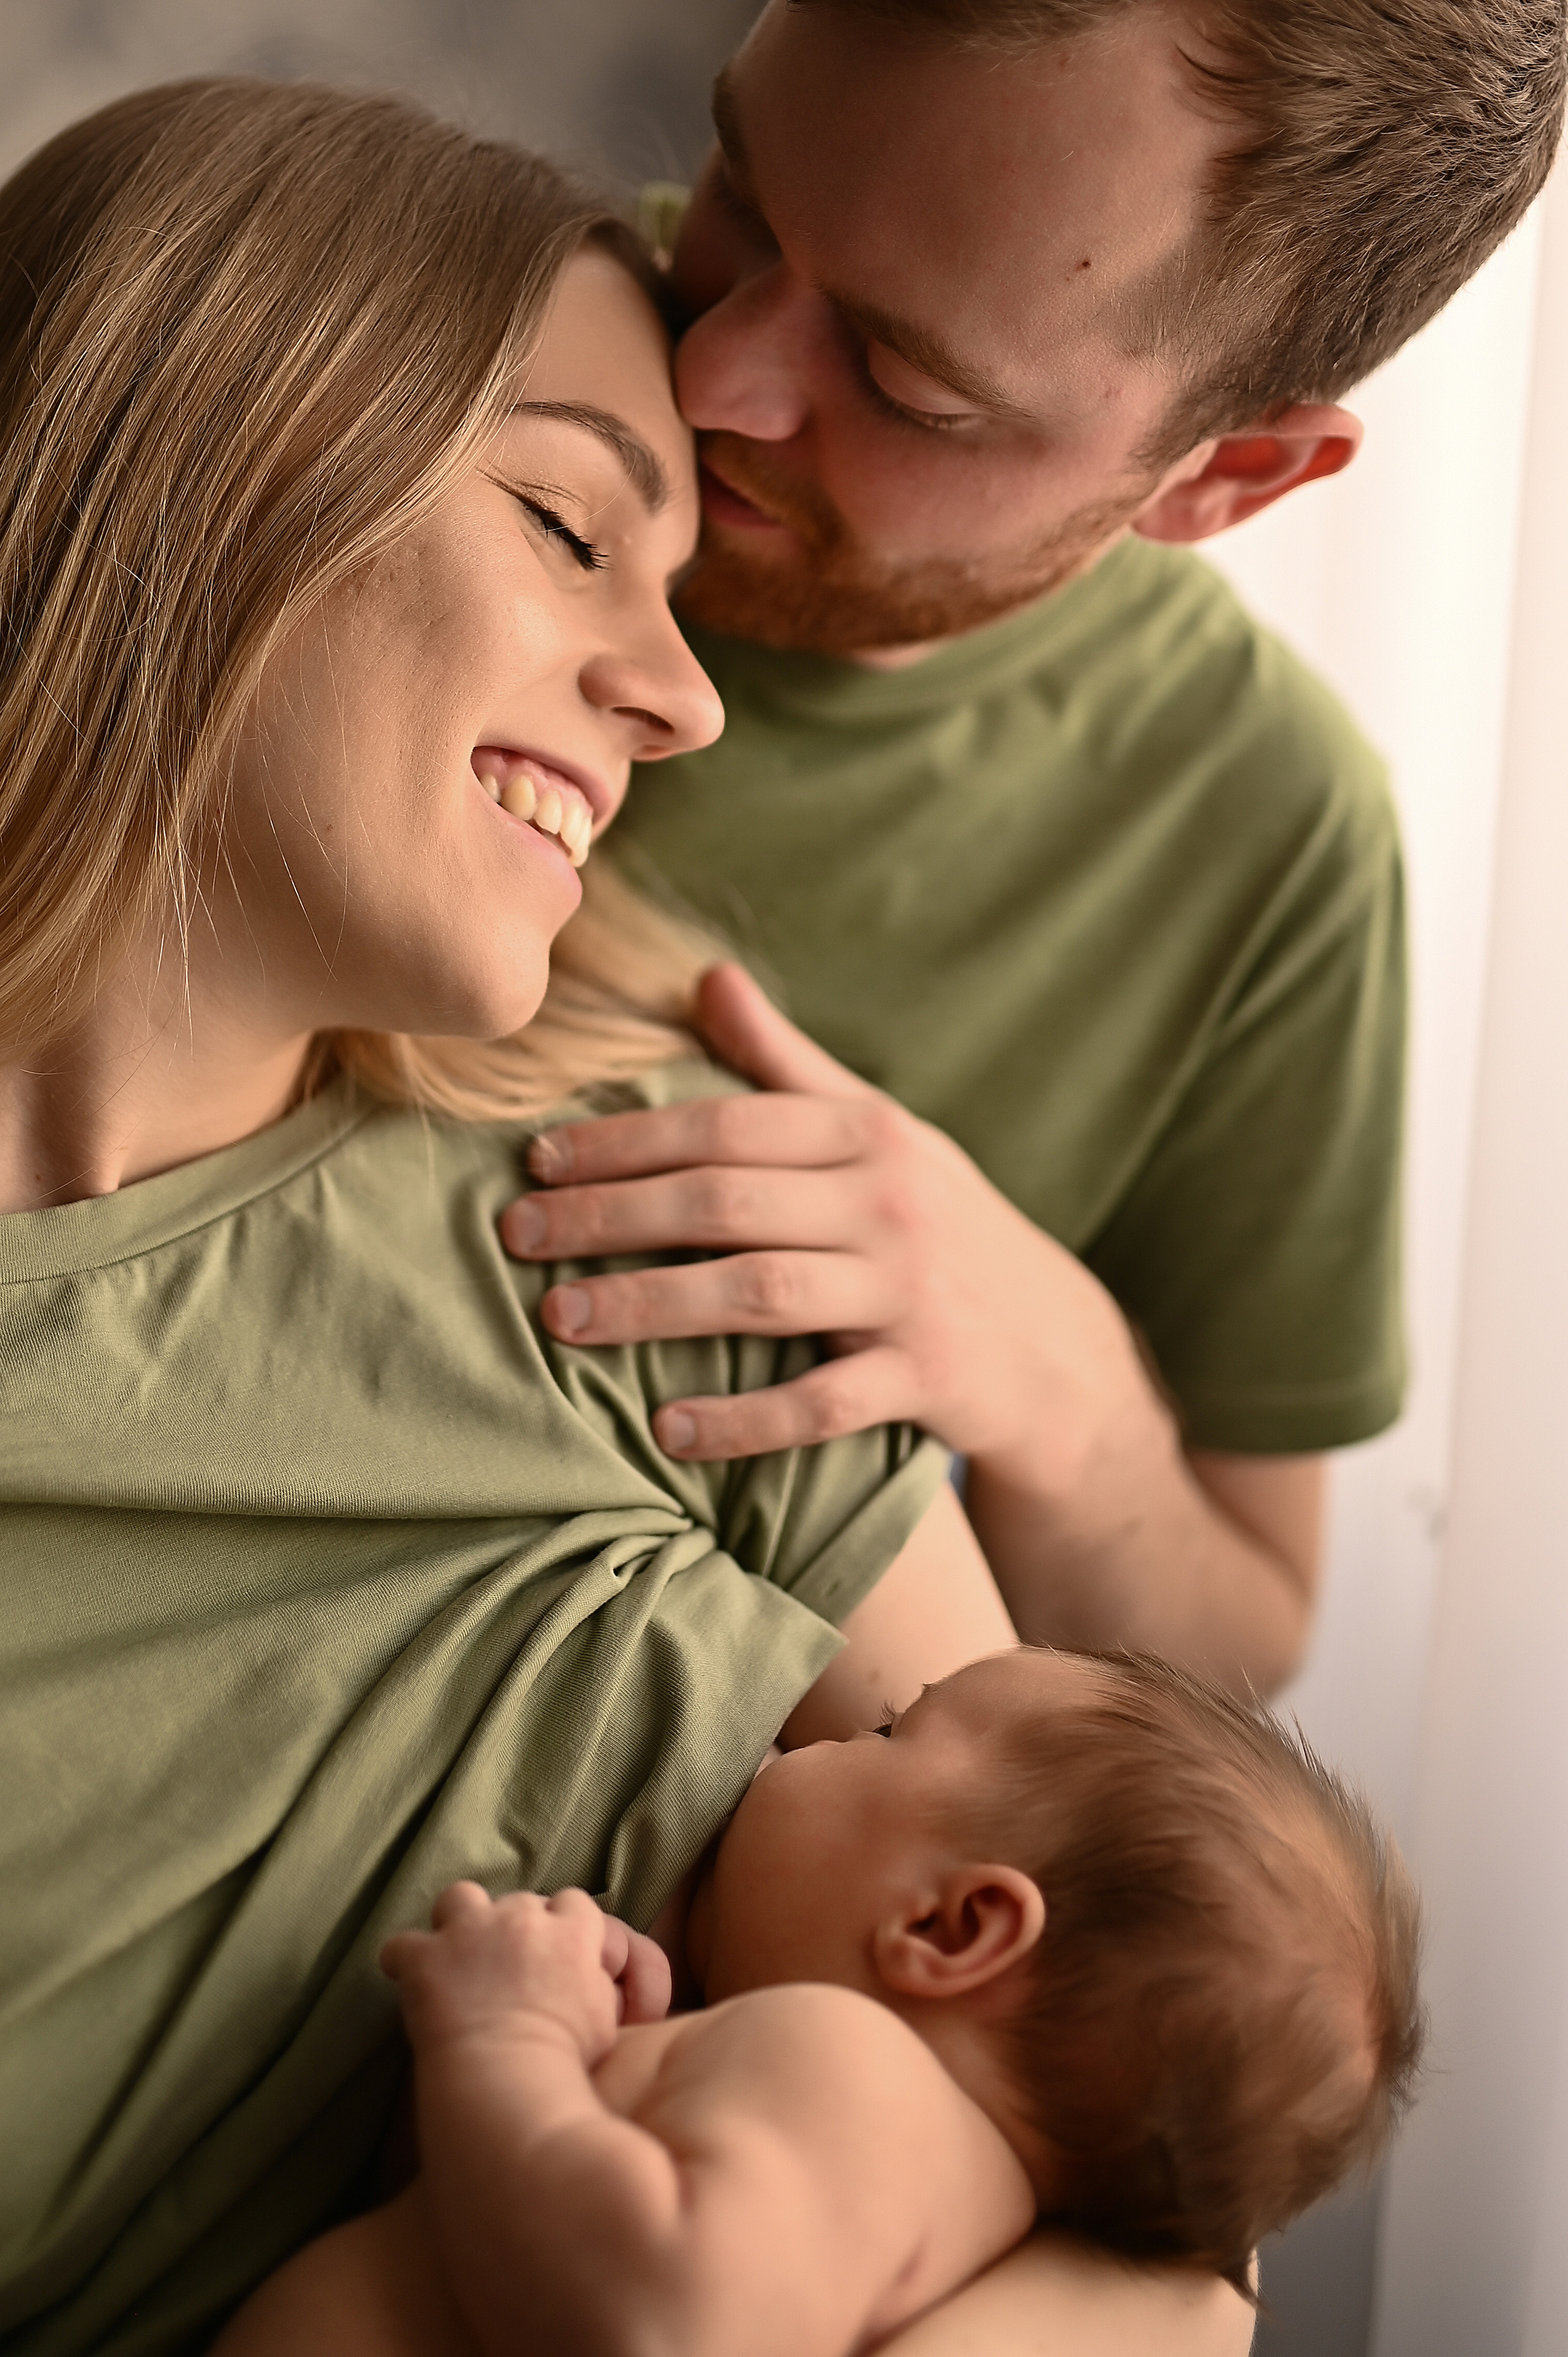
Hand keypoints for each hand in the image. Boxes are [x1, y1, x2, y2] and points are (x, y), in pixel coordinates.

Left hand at [381, 1884, 665, 2065]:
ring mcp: (470, 1932)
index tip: (551, 1953)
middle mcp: (522, 1918)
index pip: (572, 1903)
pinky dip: (405, 1961)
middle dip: (511, 1928)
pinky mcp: (426, 1957)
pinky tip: (408, 1980)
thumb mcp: (605, 2020)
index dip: (560, 1925)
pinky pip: (402, 1945)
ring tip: (456, 1956)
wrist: (509, 2078)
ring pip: (461, 1898)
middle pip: (518, 1902)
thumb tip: (587, 1976)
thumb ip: (594, 1983)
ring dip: (459, 1922)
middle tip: (505, 1970)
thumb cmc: (564, 2060)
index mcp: (571, 1931)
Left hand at [500, 963, 1153, 1472]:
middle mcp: (889, 1201)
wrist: (1055, 1348)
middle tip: (515, 1235)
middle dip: (610, 1215)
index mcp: (866, 1135)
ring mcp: (911, 1291)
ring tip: (560, 1321)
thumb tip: (708, 977)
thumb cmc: (940, 1227)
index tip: (536, 1159)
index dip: (625, 1139)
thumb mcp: (880, 1134)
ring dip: (651, 1305)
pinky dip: (746, 1418)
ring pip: (760, 1293)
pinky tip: (669, 1433)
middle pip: (726, 1200)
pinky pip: (823, 1401)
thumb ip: (788, 1065)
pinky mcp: (928, 1377)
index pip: (726, 1125)